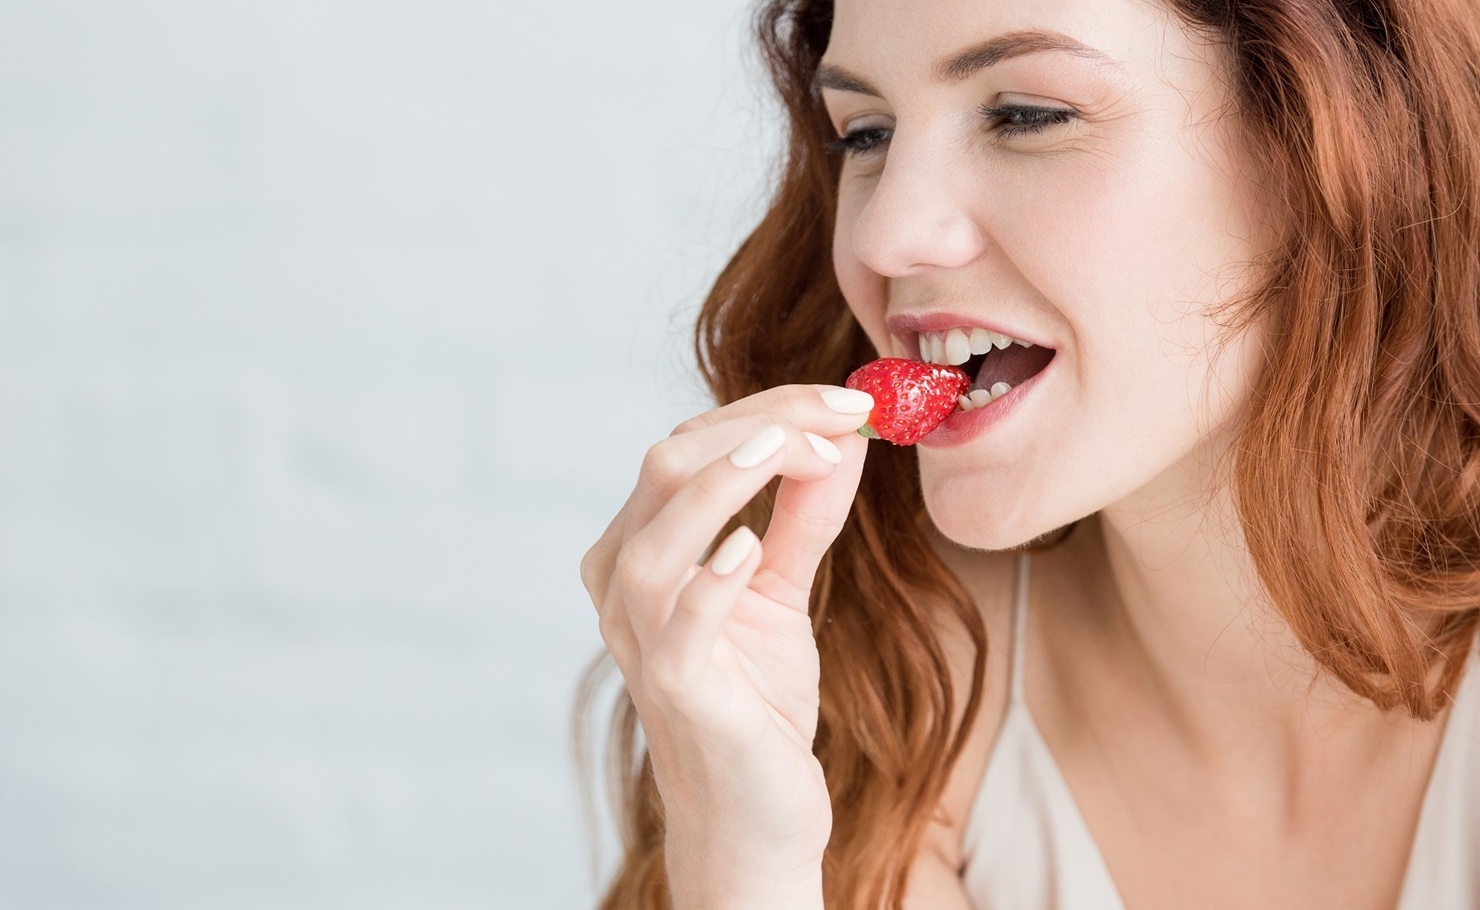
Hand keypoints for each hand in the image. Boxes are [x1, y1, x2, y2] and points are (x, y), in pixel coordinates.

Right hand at [580, 383, 874, 907]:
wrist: (754, 816)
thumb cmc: (755, 700)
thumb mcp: (783, 591)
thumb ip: (804, 515)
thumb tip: (845, 437)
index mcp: (643, 547)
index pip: (691, 445)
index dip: (773, 409)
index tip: (855, 403)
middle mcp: (624, 585)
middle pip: (667, 468)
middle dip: (762, 425)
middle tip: (848, 417)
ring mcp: (641, 639)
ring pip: (656, 537)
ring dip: (728, 481)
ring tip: (796, 450)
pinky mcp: (676, 690)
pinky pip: (678, 625)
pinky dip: (711, 577)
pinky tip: (751, 545)